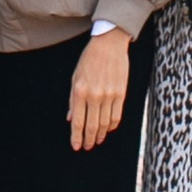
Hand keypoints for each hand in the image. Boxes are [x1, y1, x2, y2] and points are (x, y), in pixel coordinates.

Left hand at [68, 28, 130, 150]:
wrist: (109, 44)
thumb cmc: (89, 59)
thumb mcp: (75, 77)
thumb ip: (73, 100)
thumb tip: (71, 119)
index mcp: (80, 91)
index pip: (78, 122)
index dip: (76, 137)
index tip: (76, 146)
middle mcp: (94, 95)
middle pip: (92, 126)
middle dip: (88, 140)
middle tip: (87, 146)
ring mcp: (109, 95)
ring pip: (104, 124)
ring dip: (100, 135)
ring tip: (97, 140)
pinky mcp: (121, 94)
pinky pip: (116, 117)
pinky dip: (111, 126)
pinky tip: (107, 129)